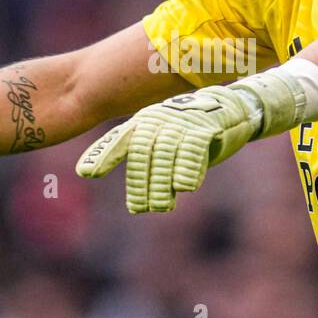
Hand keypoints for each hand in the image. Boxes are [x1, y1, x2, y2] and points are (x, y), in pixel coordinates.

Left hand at [76, 85, 261, 212]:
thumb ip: (150, 162)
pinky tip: (184, 188)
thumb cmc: (194, 132)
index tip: (85, 172)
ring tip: (161, 206)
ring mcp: (181, 120)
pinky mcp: (204, 126)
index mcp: (145, 122)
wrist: (232, 109)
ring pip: (165, 153)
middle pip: (143, 152)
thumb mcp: (167, 141)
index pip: (120, 139)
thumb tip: (139, 201)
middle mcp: (159, 119)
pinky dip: (187, 169)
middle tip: (140, 209)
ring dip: (162, 182)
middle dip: (141, 182)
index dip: (103, 155)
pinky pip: (191, 149)